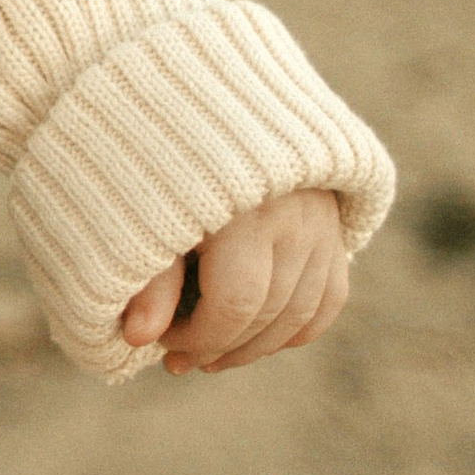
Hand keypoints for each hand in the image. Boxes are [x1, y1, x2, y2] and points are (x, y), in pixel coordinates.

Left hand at [119, 186, 348, 373]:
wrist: (219, 113)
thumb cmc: (171, 167)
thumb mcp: (151, 216)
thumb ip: (150, 280)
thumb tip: (138, 340)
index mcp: (243, 210)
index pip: (236, 304)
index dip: (197, 338)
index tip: (160, 342)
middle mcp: (294, 217)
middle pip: (269, 313)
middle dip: (221, 348)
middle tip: (180, 360)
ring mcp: (322, 224)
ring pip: (302, 313)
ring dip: (256, 348)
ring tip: (212, 358)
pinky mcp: (335, 229)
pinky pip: (329, 299)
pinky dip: (296, 330)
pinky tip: (258, 341)